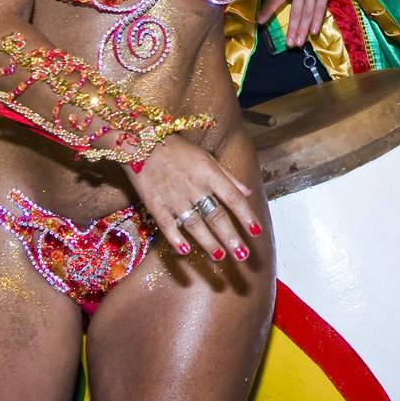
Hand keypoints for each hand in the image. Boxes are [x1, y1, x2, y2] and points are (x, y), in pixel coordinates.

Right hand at [127, 137, 260, 262]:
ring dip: (208, 242)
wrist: (142, 144)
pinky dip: (175, 238)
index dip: (246, 215)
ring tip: (220, 256)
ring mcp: (174, 196)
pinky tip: (184, 251)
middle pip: (216, 215)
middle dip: (230, 237)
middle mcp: (194, 186)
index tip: (256, 231)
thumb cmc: (179, 151)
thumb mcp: (207, 158)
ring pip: (194, 223)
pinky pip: (167, 224)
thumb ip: (228, 176)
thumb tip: (248, 192)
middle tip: (242, 255)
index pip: (232, 197)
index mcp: (209, 173)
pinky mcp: (155, 203)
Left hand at [258, 0, 356, 46]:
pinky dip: (317, 20)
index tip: (260, 21)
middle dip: (291, 29)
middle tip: (288, 44)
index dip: (268, 10)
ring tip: (299, 43)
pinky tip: (314, 31)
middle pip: (294, 11)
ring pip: (306, 13)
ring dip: (302, 29)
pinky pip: (320, 8)